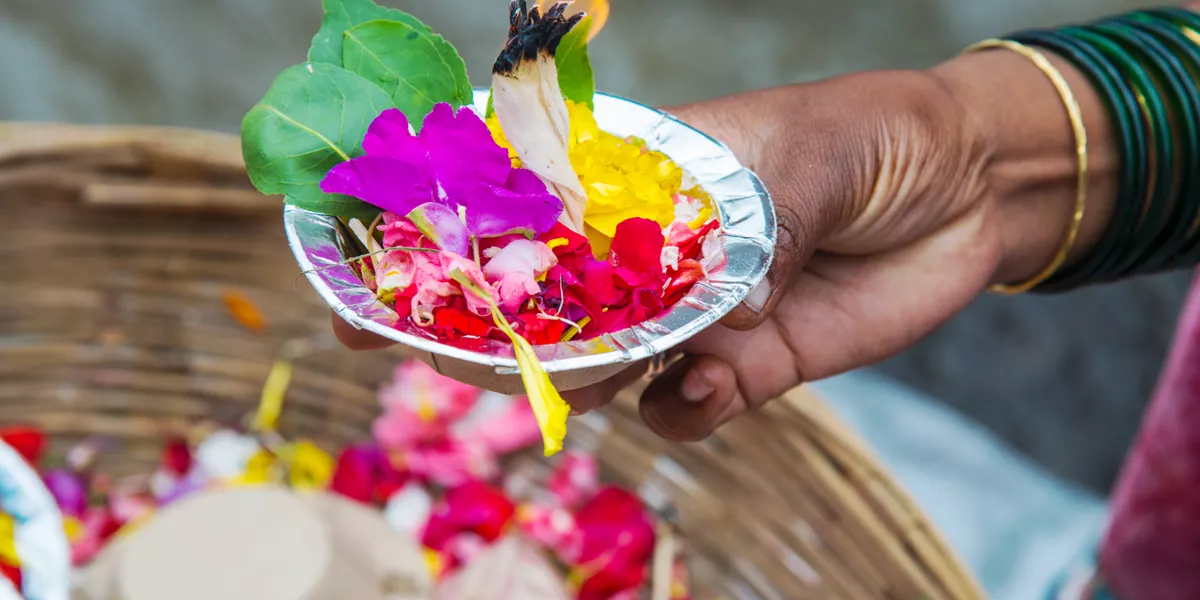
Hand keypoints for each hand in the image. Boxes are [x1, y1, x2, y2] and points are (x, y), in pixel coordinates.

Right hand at [566, 70, 1000, 438]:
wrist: (972, 192)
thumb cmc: (883, 138)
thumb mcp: (821, 156)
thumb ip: (772, 223)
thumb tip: (735, 308)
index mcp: (663, 175)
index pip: (573, 209)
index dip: (532, 244)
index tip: (500, 274)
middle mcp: (669, 249)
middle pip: (585, 298)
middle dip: (557, 330)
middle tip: (541, 356)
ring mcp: (706, 311)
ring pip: (625, 361)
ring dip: (609, 379)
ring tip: (620, 379)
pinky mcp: (751, 364)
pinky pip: (692, 403)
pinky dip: (683, 410)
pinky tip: (709, 389)